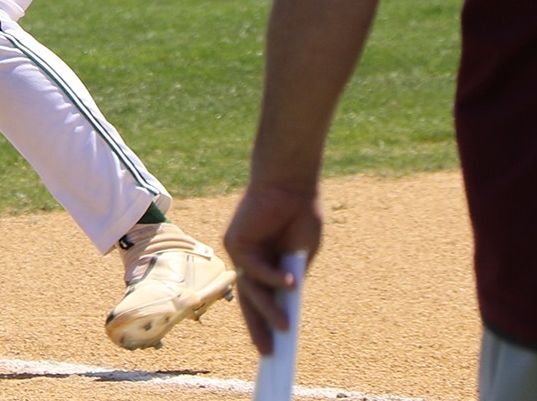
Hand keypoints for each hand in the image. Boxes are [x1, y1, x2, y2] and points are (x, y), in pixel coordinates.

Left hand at [222, 180, 322, 354]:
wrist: (290, 183)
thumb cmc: (300, 213)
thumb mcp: (302, 252)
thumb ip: (294, 276)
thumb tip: (289, 306)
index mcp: (267, 264)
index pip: (262, 299)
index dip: (267, 323)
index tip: (276, 348)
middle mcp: (249, 261)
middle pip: (250, 300)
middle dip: (260, 327)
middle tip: (269, 353)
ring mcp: (240, 252)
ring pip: (250, 289)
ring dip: (267, 309)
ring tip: (285, 328)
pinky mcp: (235, 242)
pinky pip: (253, 268)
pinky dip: (272, 277)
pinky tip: (290, 283)